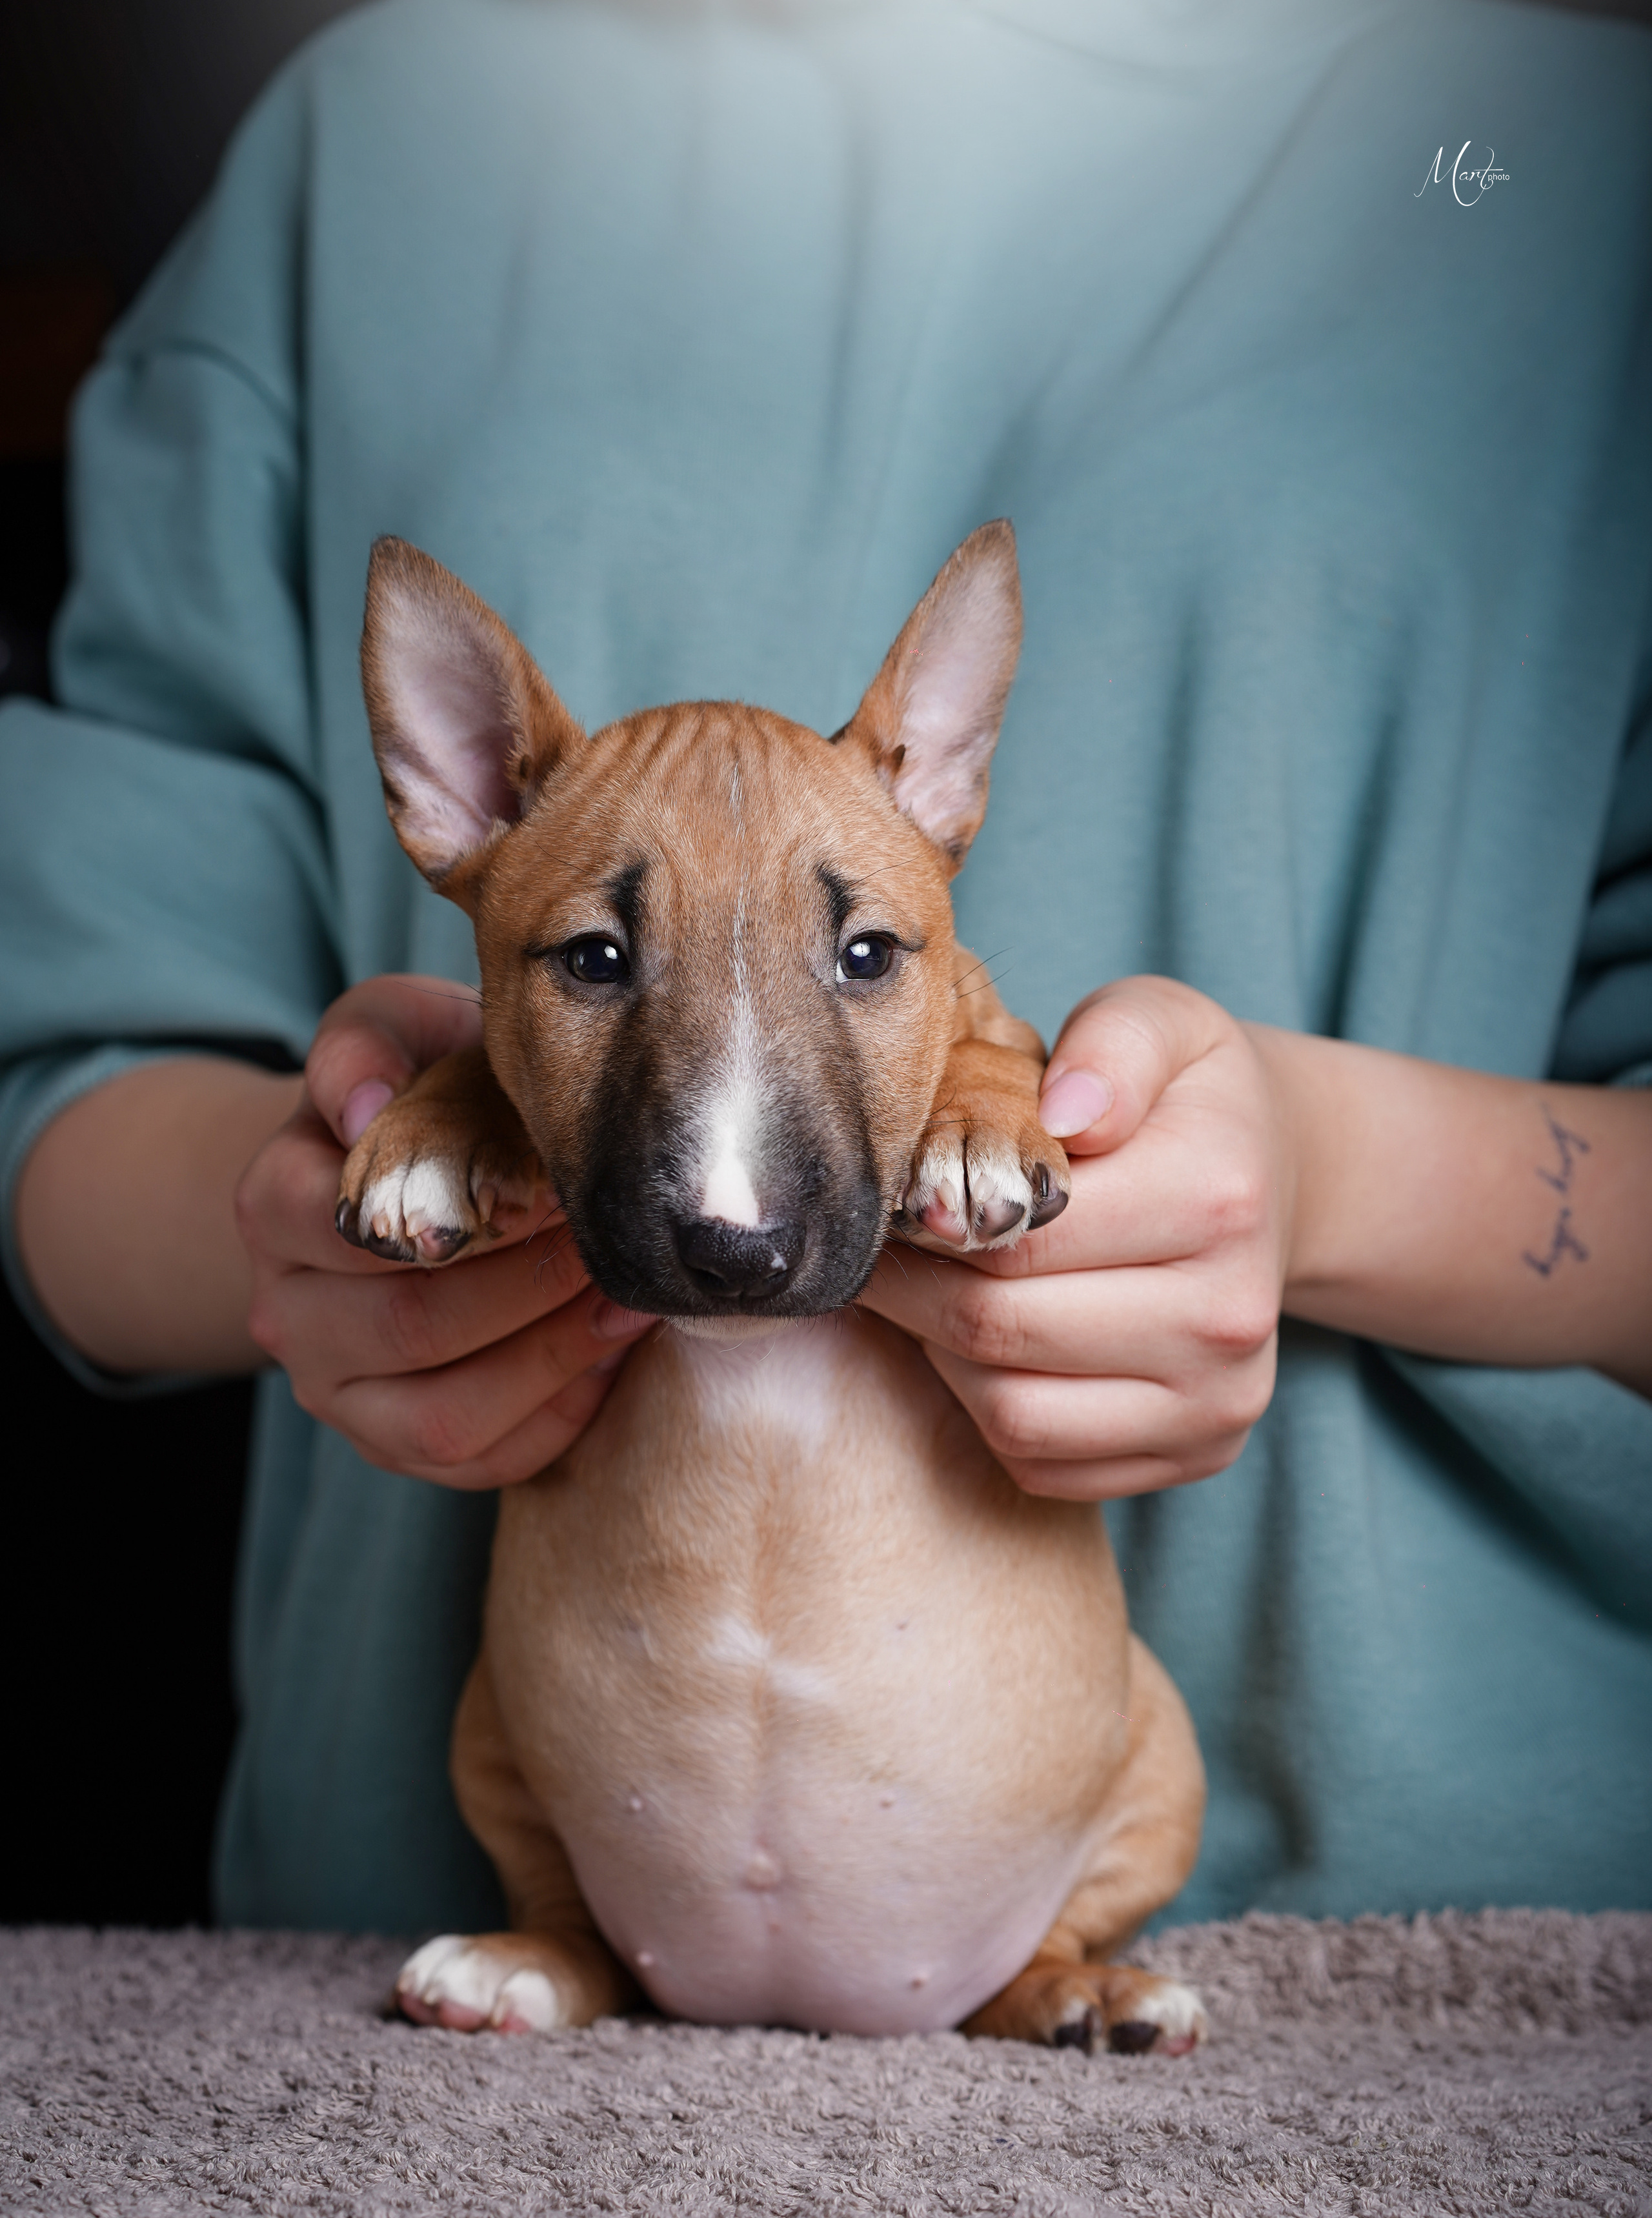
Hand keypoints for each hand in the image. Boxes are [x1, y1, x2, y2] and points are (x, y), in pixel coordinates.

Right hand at [237, 974, 652, 1488]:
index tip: (560, 1188)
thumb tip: (361, 1107)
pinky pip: (480, 1462)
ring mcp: (338, 1393)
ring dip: (552, 1361)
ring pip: (445, 1416)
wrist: (403, 1170)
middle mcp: (288, 1312)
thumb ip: (365, 1042)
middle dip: (531, 1290)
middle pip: (413, 1328)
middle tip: (612, 1248)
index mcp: (274, 1206)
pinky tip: (611, 1354)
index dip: (472, 1221)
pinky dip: (557, 1418)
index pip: (360, 1232)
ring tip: (626, 1303)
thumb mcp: (389, 1031)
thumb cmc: (414, 1090)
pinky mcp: (395, 1447)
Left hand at [858, 977, 1290, 1497]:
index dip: (923, 1222)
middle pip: (1001, 1329)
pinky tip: (983, 1348)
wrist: (1267, 1179)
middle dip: (914, 1292)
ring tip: (929, 1296)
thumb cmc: (1183, 1097)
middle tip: (876, 1253)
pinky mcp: (1197, 1452)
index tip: (880, 1201)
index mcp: (1215, 1197)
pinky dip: (987, 1412)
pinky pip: (1041, 1463)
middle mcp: (1230, 1315)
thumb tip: (1062, 1112)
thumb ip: (1111, 1046)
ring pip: (1012, 1413)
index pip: (1017, 1237)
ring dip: (943, 1358)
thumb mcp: (1158, 1024)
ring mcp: (1220, 1400)